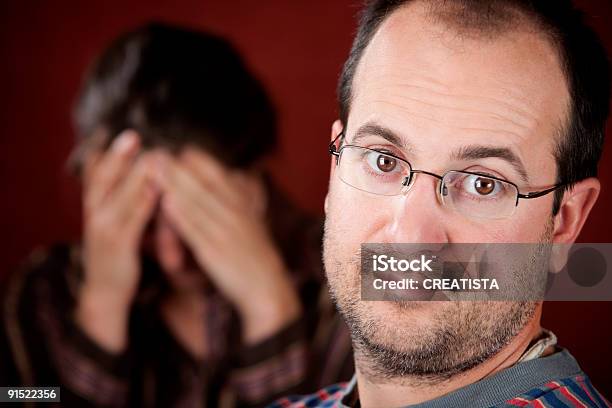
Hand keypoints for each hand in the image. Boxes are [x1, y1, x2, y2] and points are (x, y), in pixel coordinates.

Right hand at [77, 130, 158, 351]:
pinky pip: (133, 220)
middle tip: (133, 134)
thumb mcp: (113, 220)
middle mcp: (95, 214)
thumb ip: (122, 195)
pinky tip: (158, 189)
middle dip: (118, 156)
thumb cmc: (116, 250)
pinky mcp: (118, 246)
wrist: (106, 290)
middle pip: (103, 178)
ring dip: (136, 175)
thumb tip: (138, 168)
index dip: (108, 151)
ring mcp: (105, 230)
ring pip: (119, 196)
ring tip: (152, 155)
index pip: (96, 172)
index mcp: (94, 205)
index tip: (120, 129)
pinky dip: (145, 202)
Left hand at [153, 148, 301, 343]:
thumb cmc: (254, 255)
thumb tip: (235, 175)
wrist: (268, 288)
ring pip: (196, 203)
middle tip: (156, 151)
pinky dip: (181, 215)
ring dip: (174, 185)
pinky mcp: (215, 251)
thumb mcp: (252, 221)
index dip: (197, 160)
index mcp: (242, 203)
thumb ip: (239, 199)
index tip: (178, 149)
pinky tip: (166, 203)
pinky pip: (196, 230)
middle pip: (203, 184)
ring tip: (153, 169)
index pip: (218, 174)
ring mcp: (225, 231)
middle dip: (178, 168)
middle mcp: (234, 212)